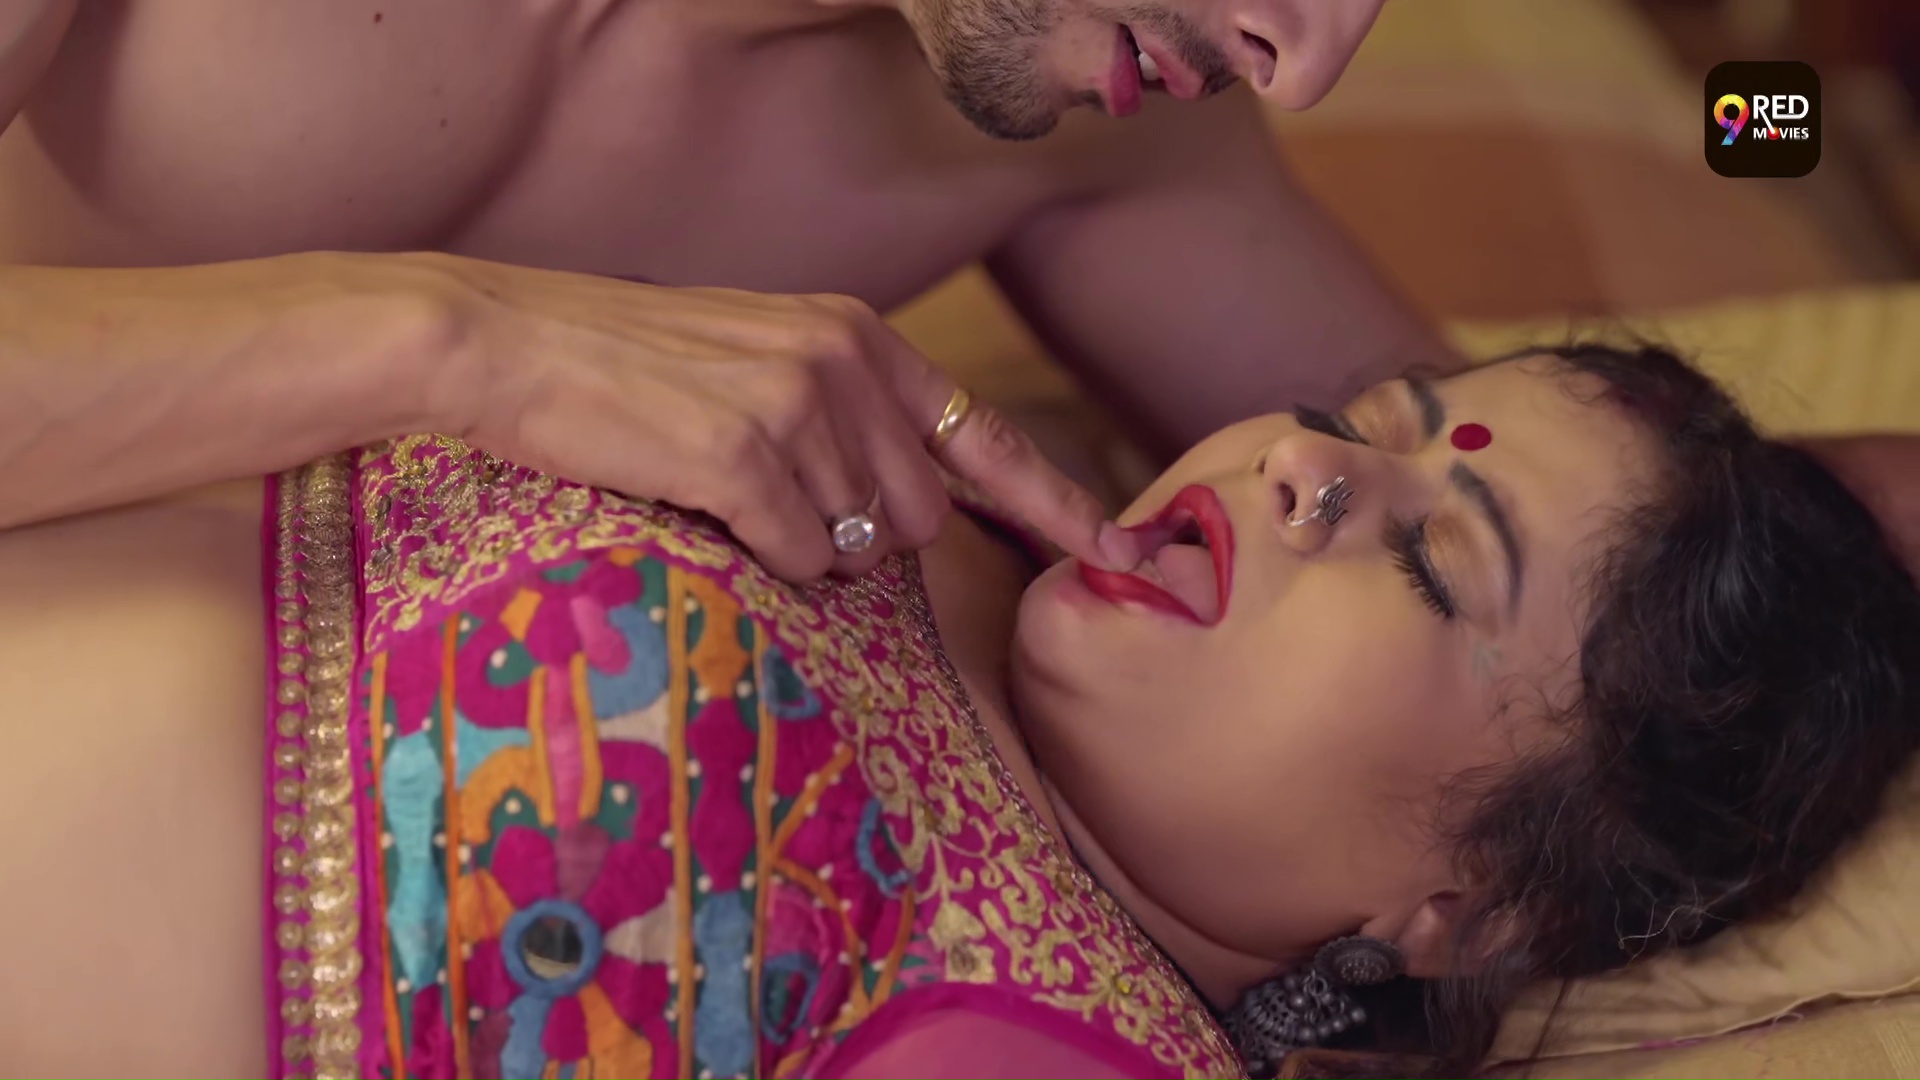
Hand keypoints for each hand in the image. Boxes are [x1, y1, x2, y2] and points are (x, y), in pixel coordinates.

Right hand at [424, 257, 1140, 581]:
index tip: (1123, 548)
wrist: (509, 340)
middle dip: (868, 540)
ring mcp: (798, 407)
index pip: (988, 436)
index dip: (1061, 503)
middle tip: (776, 504)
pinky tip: (707, 508)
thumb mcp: (758, 358)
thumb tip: (904, 520)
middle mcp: (844, 363)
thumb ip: (845, 416)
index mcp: (858, 338)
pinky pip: (802, 559)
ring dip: (805, 548)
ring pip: (860, 547)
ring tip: (725, 492)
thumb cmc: (628, 365)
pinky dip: (766, 558)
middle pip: (921, 518)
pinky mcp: (744, 455)